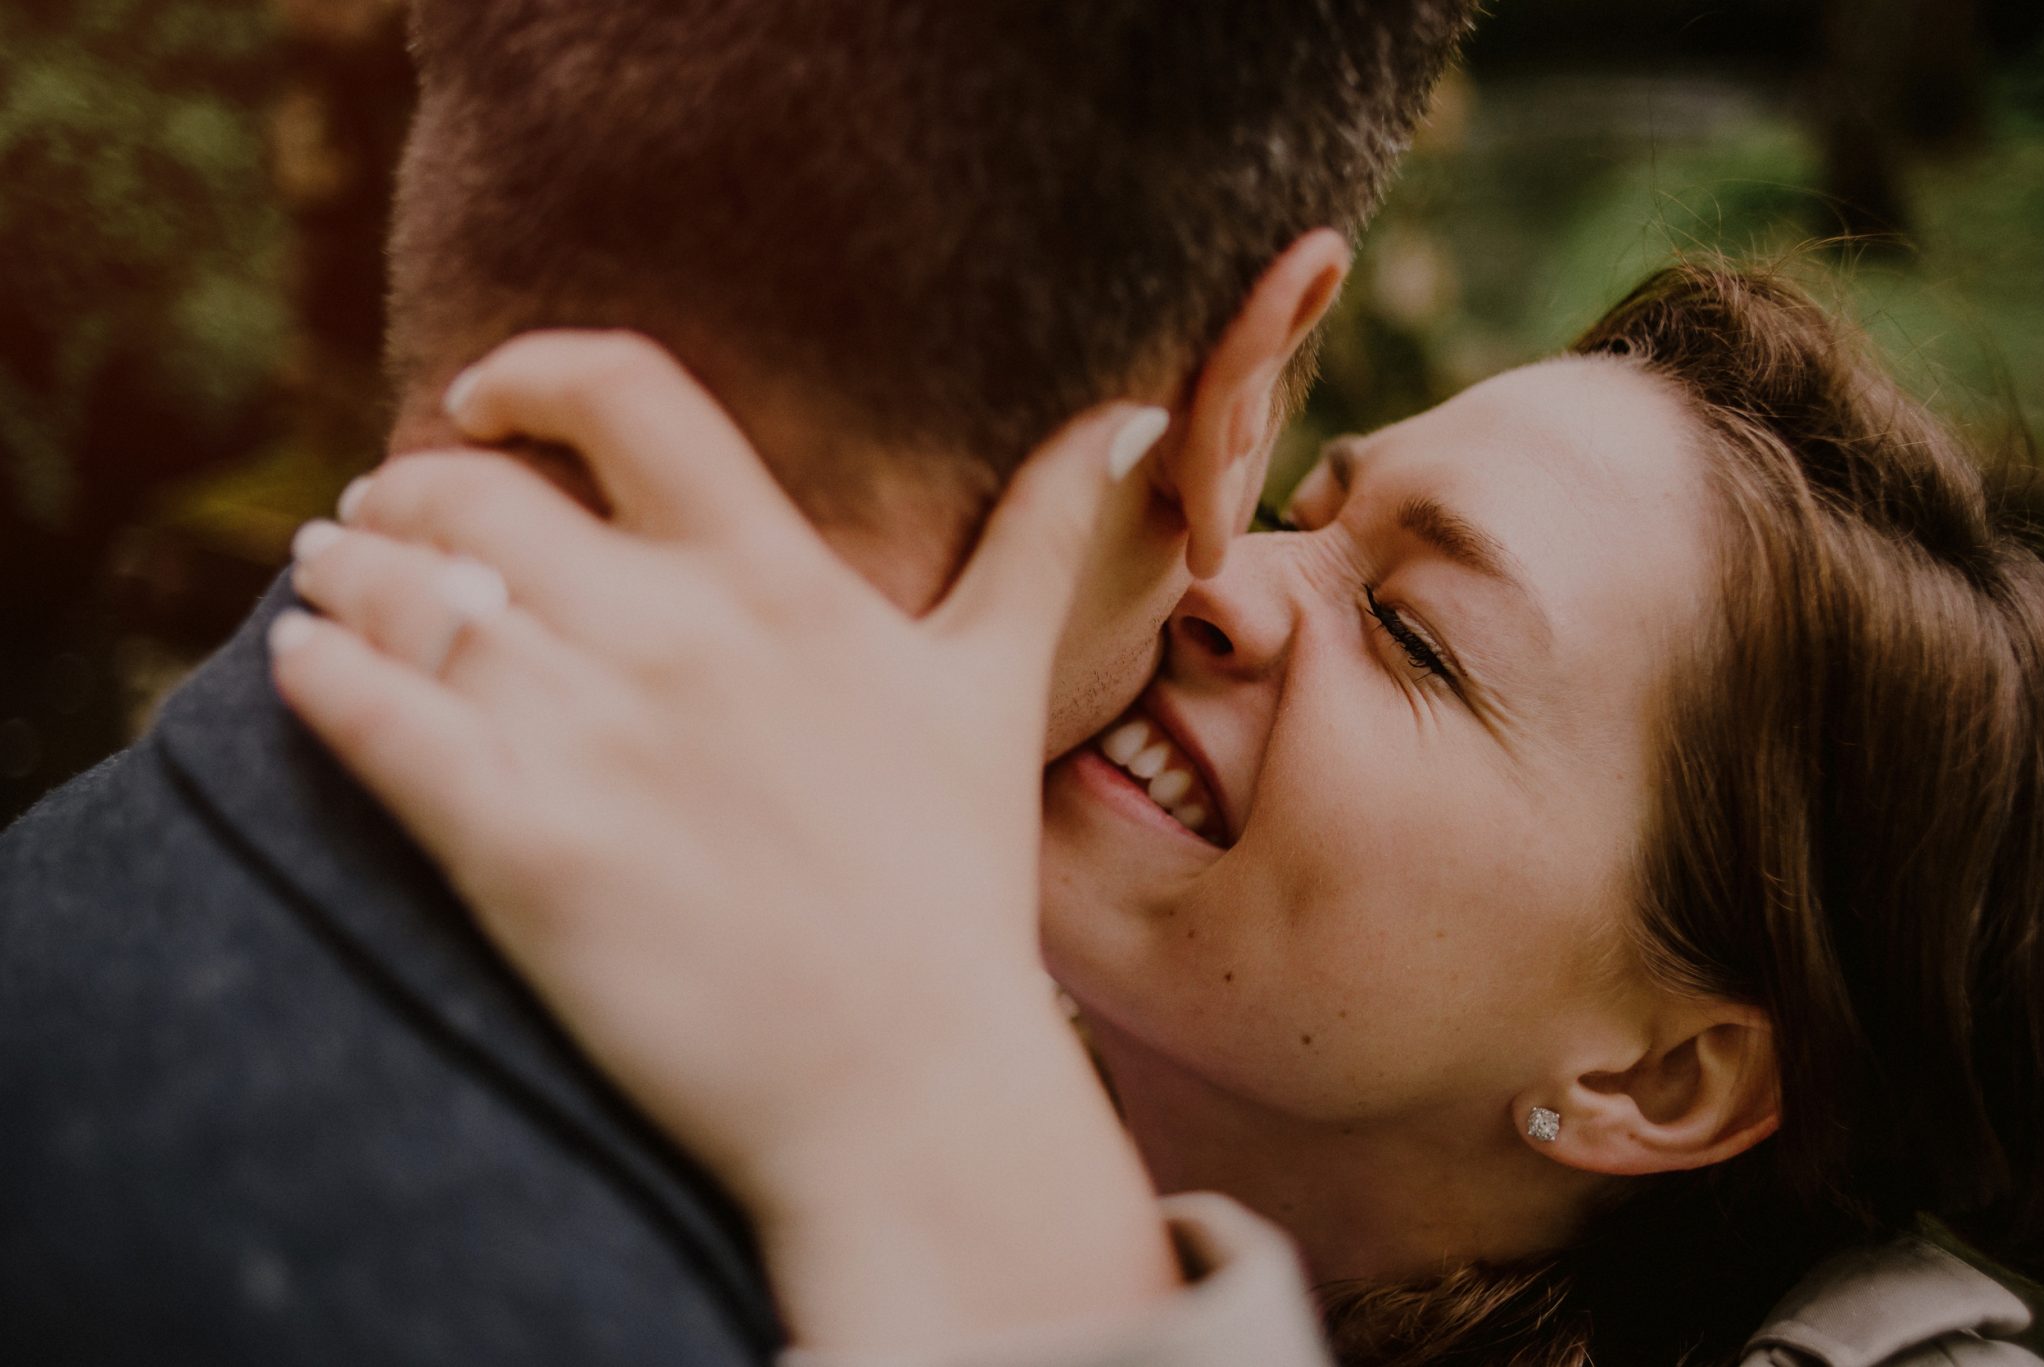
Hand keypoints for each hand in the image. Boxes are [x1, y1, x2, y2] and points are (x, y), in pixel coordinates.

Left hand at [272, 331, 1177, 1349]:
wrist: (906, 1085)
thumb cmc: (951, 885)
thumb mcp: (1000, 689)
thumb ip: (1047, 540)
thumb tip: (1133, 415)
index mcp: (781, 582)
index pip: (626, 396)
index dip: (529, 369)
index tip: (483, 394)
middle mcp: (679, 636)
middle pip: (474, 491)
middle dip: (404, 488)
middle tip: (377, 514)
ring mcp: (597, 740)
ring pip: (403, 594)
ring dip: (343, 571)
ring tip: (329, 582)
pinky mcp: (522, 849)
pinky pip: (370, 719)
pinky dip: (315, 675)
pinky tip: (301, 670)